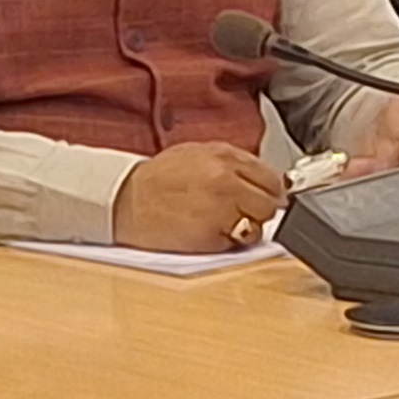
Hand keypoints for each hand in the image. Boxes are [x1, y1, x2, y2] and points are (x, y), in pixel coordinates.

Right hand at [112, 139, 294, 251]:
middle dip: (259, 211)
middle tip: (240, 213)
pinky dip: (227, 243)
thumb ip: (232, 164)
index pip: (273, 179)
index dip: (269, 192)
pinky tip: (208, 233)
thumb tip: (263, 180)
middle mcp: (227, 180)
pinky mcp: (211, 235)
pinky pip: (236, 244)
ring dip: (246, 229)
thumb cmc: (157, 180)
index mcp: (225, 156)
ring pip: (258, 227)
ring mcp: (221, 209)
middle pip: (271, 204)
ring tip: (222, 224)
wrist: (124, 199)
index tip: (262, 199)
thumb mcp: (197, 154)